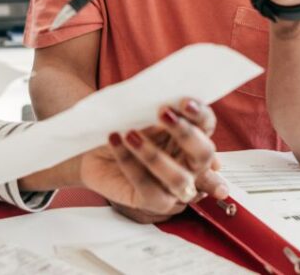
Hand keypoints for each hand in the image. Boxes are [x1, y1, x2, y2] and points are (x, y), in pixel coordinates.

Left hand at [79, 98, 225, 222]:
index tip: (183, 102)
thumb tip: (161, 98)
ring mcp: (174, 186)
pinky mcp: (154, 201)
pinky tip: (116, 142)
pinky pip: (149, 188)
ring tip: (130, 134)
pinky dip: (130, 164)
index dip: (199, 114)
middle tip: (163, 113)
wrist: (93, 152)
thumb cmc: (120, 128)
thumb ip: (154, 108)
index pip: (206, 124)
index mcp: (191, 136)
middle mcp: (189, 163)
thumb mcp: (137, 112)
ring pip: (180, 180)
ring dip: (155, 156)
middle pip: (204, 154)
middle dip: (186, 134)